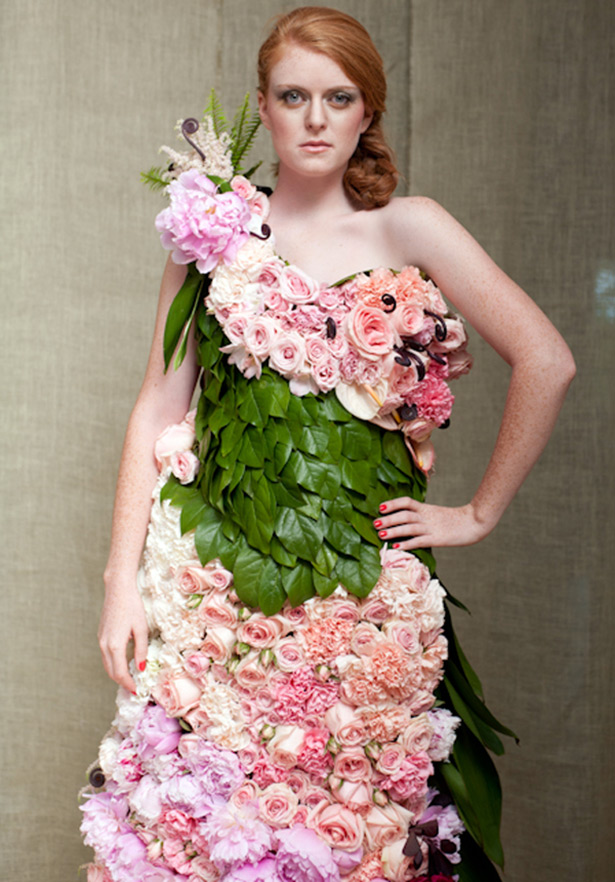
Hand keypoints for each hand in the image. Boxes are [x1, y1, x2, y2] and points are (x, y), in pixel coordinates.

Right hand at [98, 578, 148, 692]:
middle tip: (134, 688)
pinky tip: (123, 663)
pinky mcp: (101, 635)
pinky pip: (105, 655)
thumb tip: (141, 667)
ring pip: (106, 664)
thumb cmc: (132, 607)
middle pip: (111, 671)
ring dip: (117, 674)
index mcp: (115, 645)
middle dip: (122, 682)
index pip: (119, 673)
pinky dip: (113, 664)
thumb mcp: (141, 629)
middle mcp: (104, 645)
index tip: (137, 690)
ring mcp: (100, 640)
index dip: (128, 684)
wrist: (117, 590)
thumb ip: (141, 650)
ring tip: (130, 678)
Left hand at [373, 497, 495, 549]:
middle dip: (388, 519)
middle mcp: (426, 516)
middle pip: (404, 515)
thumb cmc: (455, 519)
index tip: (381, 507)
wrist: (474, 522)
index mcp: (426, 508)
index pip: (407, 502)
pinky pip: (419, 541)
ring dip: (393, 531)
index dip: (393, 504)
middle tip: (375, 523)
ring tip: (381, 535)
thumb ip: (423, 514)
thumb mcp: (436, 513)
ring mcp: (431, 527)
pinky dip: (406, 544)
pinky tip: (396, 547)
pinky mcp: (436, 539)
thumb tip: (407, 519)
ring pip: (408, 528)